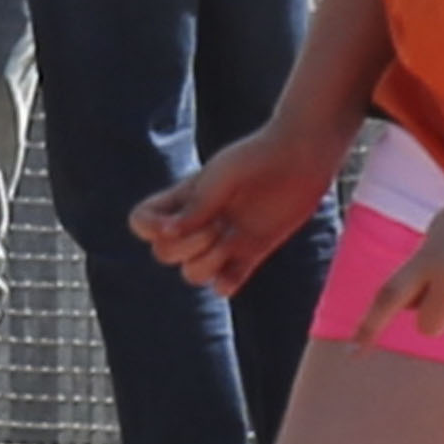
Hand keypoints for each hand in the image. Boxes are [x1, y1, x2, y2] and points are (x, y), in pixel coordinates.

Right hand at [130, 125, 342, 299]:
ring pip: (192, 274)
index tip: (172, 223)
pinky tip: (241, 259)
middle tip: (217, 224)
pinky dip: (226, 283)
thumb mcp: (222, 176)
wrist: (301, 157)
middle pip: (164, 254)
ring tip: (231, 239)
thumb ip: (197, 205)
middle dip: (185, 247)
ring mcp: (223, 240)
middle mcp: (198, 222)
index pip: (142, 223)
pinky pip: (224, 286)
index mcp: (183, 199)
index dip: (149, 229)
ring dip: (207, 263)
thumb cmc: (258, 158)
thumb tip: (168, 235)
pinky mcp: (250, 254)